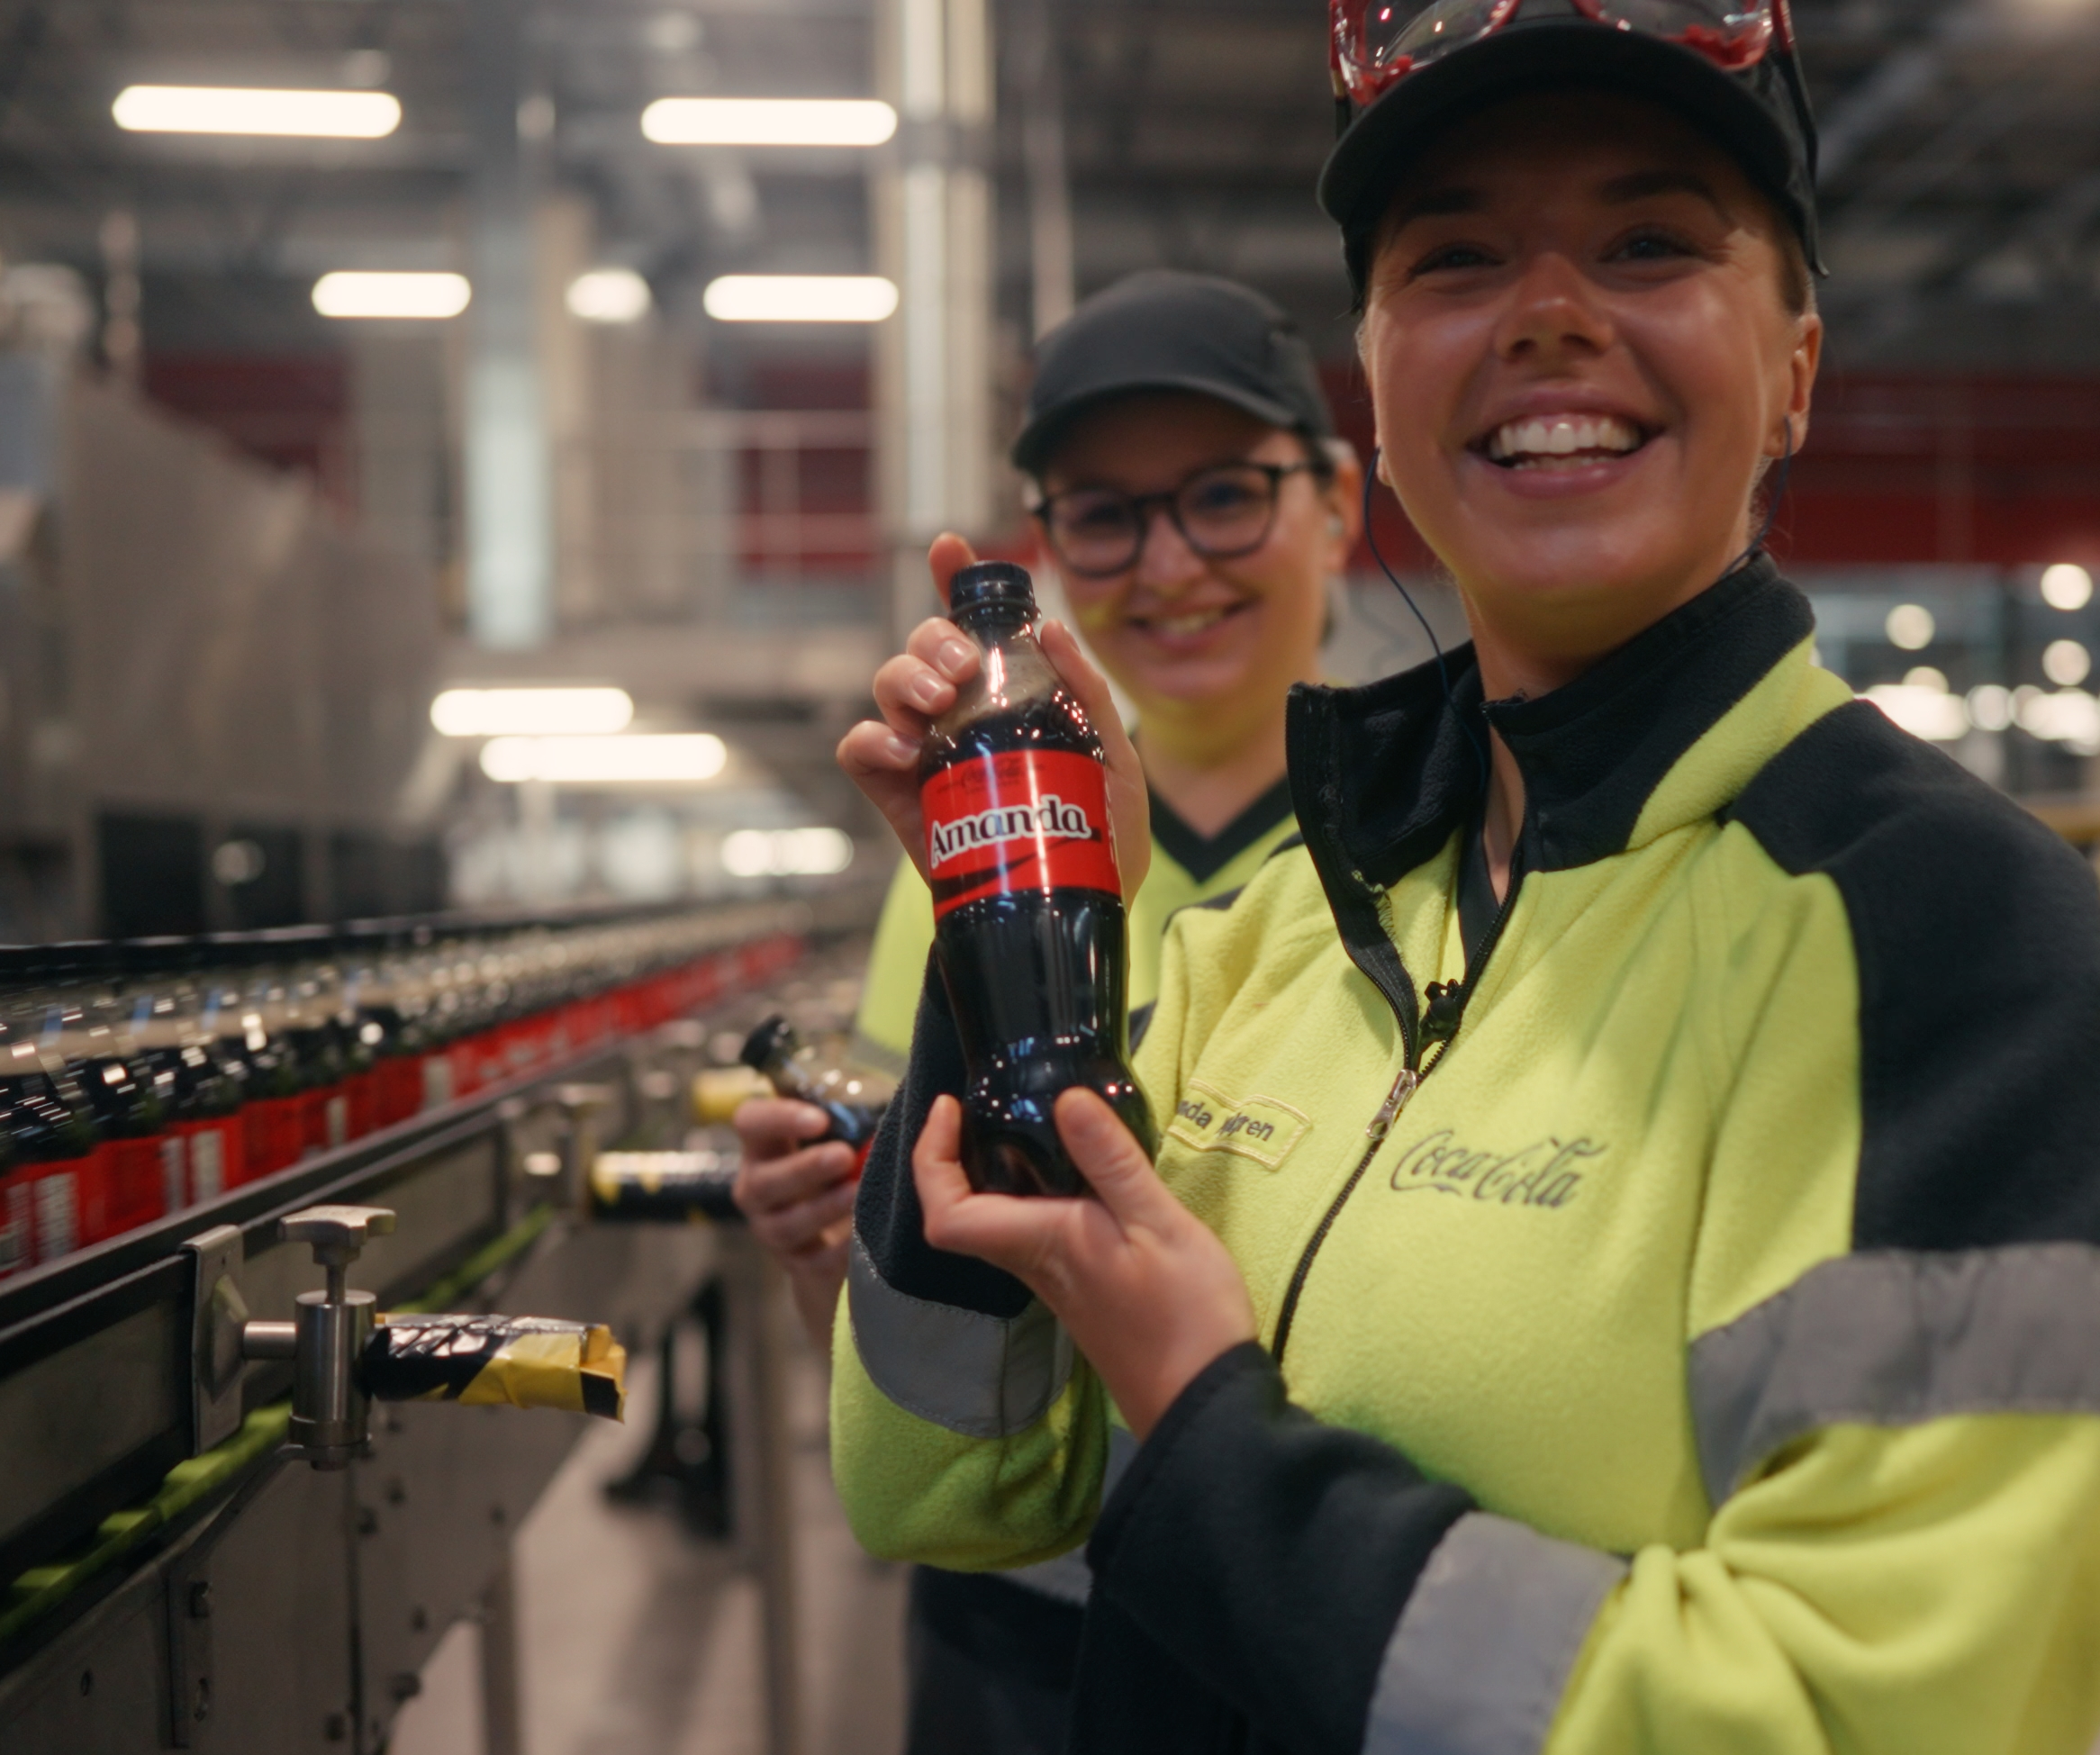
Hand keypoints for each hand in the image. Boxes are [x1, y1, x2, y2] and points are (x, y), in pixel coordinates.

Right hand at [732, 1098, 858, 1350]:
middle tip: (844, 1156)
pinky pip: (812, 1261)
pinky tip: (862, 1235)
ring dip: (822, 1208)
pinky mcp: (795, 1263)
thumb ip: (854, 1119)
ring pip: (785, 1225)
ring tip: (856, 1194)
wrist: (837, 1231)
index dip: (779, 1118)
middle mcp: (757, 1186)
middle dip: (805, 1168)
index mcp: (764, 1145)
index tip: (820, 1119)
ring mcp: (771, 1228)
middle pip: (764, 1180)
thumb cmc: (842, 1165)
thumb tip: (896, 1105)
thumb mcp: (841, 1135)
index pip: (750, 1121)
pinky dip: (838, 1249)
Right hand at [836, 533, 1150, 902]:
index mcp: (1011, 692)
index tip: (950, 549)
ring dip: (904, 679)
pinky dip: (875, 739)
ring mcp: (926, 751)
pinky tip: (910, 753)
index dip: (957, 578)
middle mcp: (961, 712)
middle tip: (964, 667)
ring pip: (889, 685)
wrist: (1072, 912)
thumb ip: (1091, 698)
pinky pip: (861, 749)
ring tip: (938, 704)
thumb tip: (1056, 629)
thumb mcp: (1116, 763)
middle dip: (934, 638)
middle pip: (923, 645)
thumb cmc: (1097, 837)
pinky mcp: (900, 795)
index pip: (977, 623)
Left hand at [912, 1090, 1255, 1439]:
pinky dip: (1030, 1193)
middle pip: (962, 1215)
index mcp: (1041, 1244)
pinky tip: (1069, 1171)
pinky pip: (1031, 1233)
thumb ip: (1111, 1161)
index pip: (948, 1213)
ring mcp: (1055, 1280)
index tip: (948, 1108)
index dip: (930, 1158)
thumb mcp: (1158, 1223)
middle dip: (952, 1156)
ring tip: (1019, 1123)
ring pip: (995, 1223)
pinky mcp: (1080, 1287)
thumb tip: (1065, 1097)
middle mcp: (1034, 1263)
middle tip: (975, 1105)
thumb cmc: (1185, 1315)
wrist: (1203, 1403)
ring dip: (988, 1174)